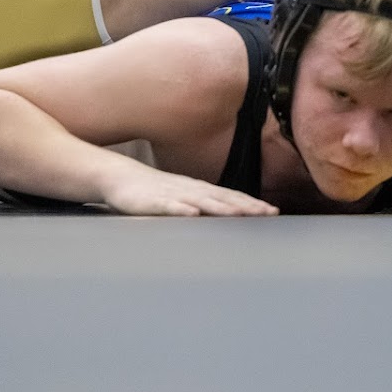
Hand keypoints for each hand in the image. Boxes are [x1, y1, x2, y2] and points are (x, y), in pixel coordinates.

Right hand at [101, 167, 277, 216]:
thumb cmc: (151, 190)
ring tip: (241, 213)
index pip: (230, 196)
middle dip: (246, 206)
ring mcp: (172, 194)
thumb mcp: (180, 197)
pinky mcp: (152, 202)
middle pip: (222, 198)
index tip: (273, 211)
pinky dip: (182, 210)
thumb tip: (224, 214)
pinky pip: (169, 206)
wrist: (119, 177)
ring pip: (201, 201)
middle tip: (268, 213)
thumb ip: (201, 205)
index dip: (251, 203)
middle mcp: (189, 190)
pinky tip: (193, 214)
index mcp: (197, 190)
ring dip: (222, 207)